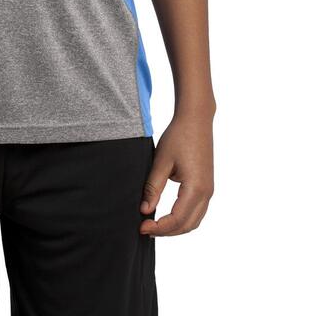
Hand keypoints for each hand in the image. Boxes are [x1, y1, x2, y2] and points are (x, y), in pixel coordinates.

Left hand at [139, 110, 214, 235]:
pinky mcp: (207, 185)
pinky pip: (197, 211)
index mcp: (196, 187)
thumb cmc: (178, 136)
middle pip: (187, 225)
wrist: (196, 119)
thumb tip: (144, 210)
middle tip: (145, 229)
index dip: (159, 227)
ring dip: (176, 228)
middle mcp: (206, 192)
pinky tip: (167, 215)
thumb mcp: (161, 161)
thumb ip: (153, 187)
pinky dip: (183, 219)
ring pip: (194, 221)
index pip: (177, 219)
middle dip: (166, 232)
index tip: (142, 227)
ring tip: (155, 225)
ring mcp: (209, 190)